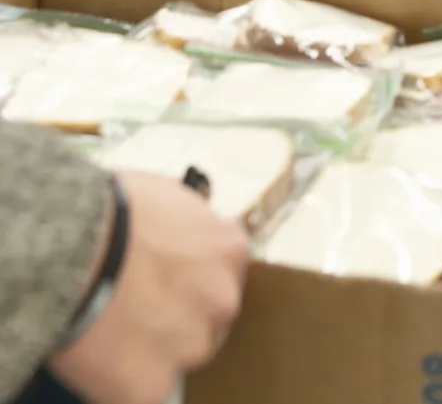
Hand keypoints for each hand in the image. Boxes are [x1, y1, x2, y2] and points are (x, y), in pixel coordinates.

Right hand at [50, 171, 248, 403]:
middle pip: (208, 319)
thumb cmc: (110, 212)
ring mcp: (190, 346)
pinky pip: (140, 393)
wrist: (71, 250)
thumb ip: (188, 229)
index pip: (224, 273)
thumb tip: (179, 241)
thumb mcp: (167, 198)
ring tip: (108, 332)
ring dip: (150, 353)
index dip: (192, 279)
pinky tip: (97, 358)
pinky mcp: (151, 388)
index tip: (167, 282)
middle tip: (136, 310)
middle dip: (178, 318)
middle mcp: (222, 299)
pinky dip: (121, 382)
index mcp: (229, 248)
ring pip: (177, 359)